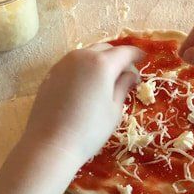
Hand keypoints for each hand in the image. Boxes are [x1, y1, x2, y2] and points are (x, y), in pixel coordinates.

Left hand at [23, 44, 143, 165]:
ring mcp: (63, 63)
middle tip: (126, 72)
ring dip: (100, 60)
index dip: (136, 54)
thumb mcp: (114, 110)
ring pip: (87, 53)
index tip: (143, 59)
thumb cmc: (89, 130)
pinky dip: (84, 67)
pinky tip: (87, 84)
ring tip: (106, 78)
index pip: (124, 52)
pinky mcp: (51, 73)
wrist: (51, 144)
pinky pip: (73, 63)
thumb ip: (123, 86)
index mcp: (102, 64)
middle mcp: (82, 56)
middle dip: (118, 56)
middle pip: (105, 49)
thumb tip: (131, 74)